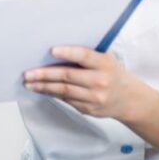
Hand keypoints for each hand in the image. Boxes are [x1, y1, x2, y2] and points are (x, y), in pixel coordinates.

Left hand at [23, 46, 152, 121]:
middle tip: (28, 73)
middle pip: (67, 76)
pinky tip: (42, 89)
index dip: (67, 53)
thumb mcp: (107, 59)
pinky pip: (67, 100)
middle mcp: (100, 81)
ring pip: (64, 91)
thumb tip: (56, 50)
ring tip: (29, 83)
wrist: (130, 100)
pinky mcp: (89, 109)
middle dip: (44, 74)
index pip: (84, 56)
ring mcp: (94, 97)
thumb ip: (88, 55)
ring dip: (43, 86)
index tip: (51, 50)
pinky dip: (52, 94)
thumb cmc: (113, 73)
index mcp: (104, 64)